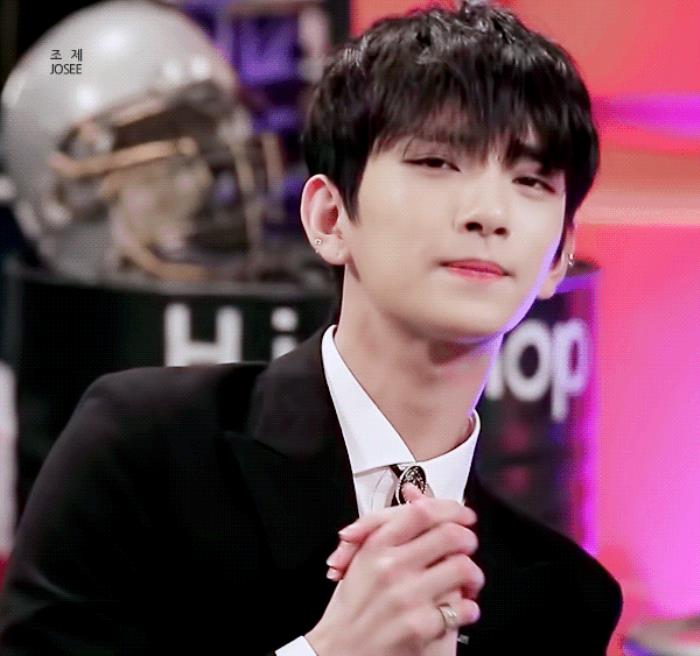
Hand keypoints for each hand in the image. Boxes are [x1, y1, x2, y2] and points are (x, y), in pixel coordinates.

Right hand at [305, 484, 482, 655]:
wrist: (338, 653)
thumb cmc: (352, 607)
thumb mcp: (362, 558)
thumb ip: (390, 526)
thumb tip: (416, 495)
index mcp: (376, 546)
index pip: (422, 512)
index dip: (451, 509)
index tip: (463, 516)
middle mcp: (391, 567)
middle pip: (450, 535)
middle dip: (468, 540)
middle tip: (468, 548)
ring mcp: (406, 596)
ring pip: (462, 568)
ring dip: (473, 576)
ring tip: (468, 583)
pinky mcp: (419, 626)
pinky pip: (462, 608)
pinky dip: (468, 610)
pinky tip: (459, 611)